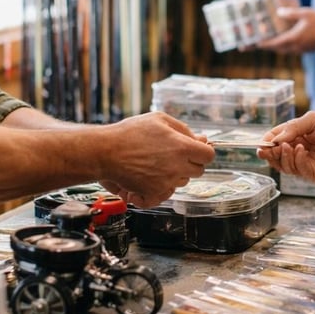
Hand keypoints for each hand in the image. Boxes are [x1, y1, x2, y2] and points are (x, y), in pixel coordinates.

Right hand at [95, 113, 214, 206]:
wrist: (106, 152)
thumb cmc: (130, 133)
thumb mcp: (159, 120)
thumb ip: (184, 129)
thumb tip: (202, 139)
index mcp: (182, 147)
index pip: (208, 156)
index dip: (203, 152)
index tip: (196, 150)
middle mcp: (177, 167)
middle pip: (198, 171)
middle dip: (190, 163)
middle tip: (174, 155)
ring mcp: (166, 182)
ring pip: (182, 181)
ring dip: (175, 174)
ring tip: (157, 163)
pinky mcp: (154, 193)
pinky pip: (167, 193)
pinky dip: (161, 187)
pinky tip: (151, 176)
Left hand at [256, 6, 314, 54]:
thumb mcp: (304, 14)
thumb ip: (290, 13)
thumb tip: (278, 12)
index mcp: (293, 39)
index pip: (274, 44)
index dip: (264, 44)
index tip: (255, 43)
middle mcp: (295, 47)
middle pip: (278, 49)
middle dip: (268, 46)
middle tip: (259, 43)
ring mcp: (301, 49)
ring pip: (284, 50)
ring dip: (277, 47)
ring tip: (270, 41)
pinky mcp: (306, 49)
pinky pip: (291, 49)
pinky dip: (285, 46)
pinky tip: (285, 40)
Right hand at [258, 111, 314, 181]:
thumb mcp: (312, 120)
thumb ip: (292, 128)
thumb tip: (276, 139)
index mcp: (296, 137)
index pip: (275, 142)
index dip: (266, 143)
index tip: (261, 143)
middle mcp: (299, 152)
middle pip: (277, 157)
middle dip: (270, 153)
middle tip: (267, 149)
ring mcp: (307, 164)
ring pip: (286, 166)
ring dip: (283, 156)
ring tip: (288, 146)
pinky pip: (300, 171)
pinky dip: (296, 161)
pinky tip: (300, 150)